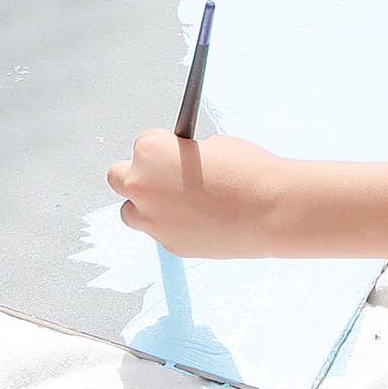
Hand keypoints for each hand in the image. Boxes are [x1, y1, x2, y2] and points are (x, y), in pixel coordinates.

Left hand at [108, 129, 285, 257]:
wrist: (270, 209)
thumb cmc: (246, 170)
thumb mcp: (211, 145)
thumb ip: (184, 156)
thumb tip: (176, 167)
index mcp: (150, 151)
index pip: (142, 143)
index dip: (164, 147)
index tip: (178, 151)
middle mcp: (142, 184)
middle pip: (118, 177)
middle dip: (139, 174)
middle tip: (163, 175)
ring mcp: (153, 219)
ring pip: (131, 211)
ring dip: (147, 205)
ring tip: (178, 202)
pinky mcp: (169, 245)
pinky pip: (161, 232)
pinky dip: (173, 226)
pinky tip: (200, 220)